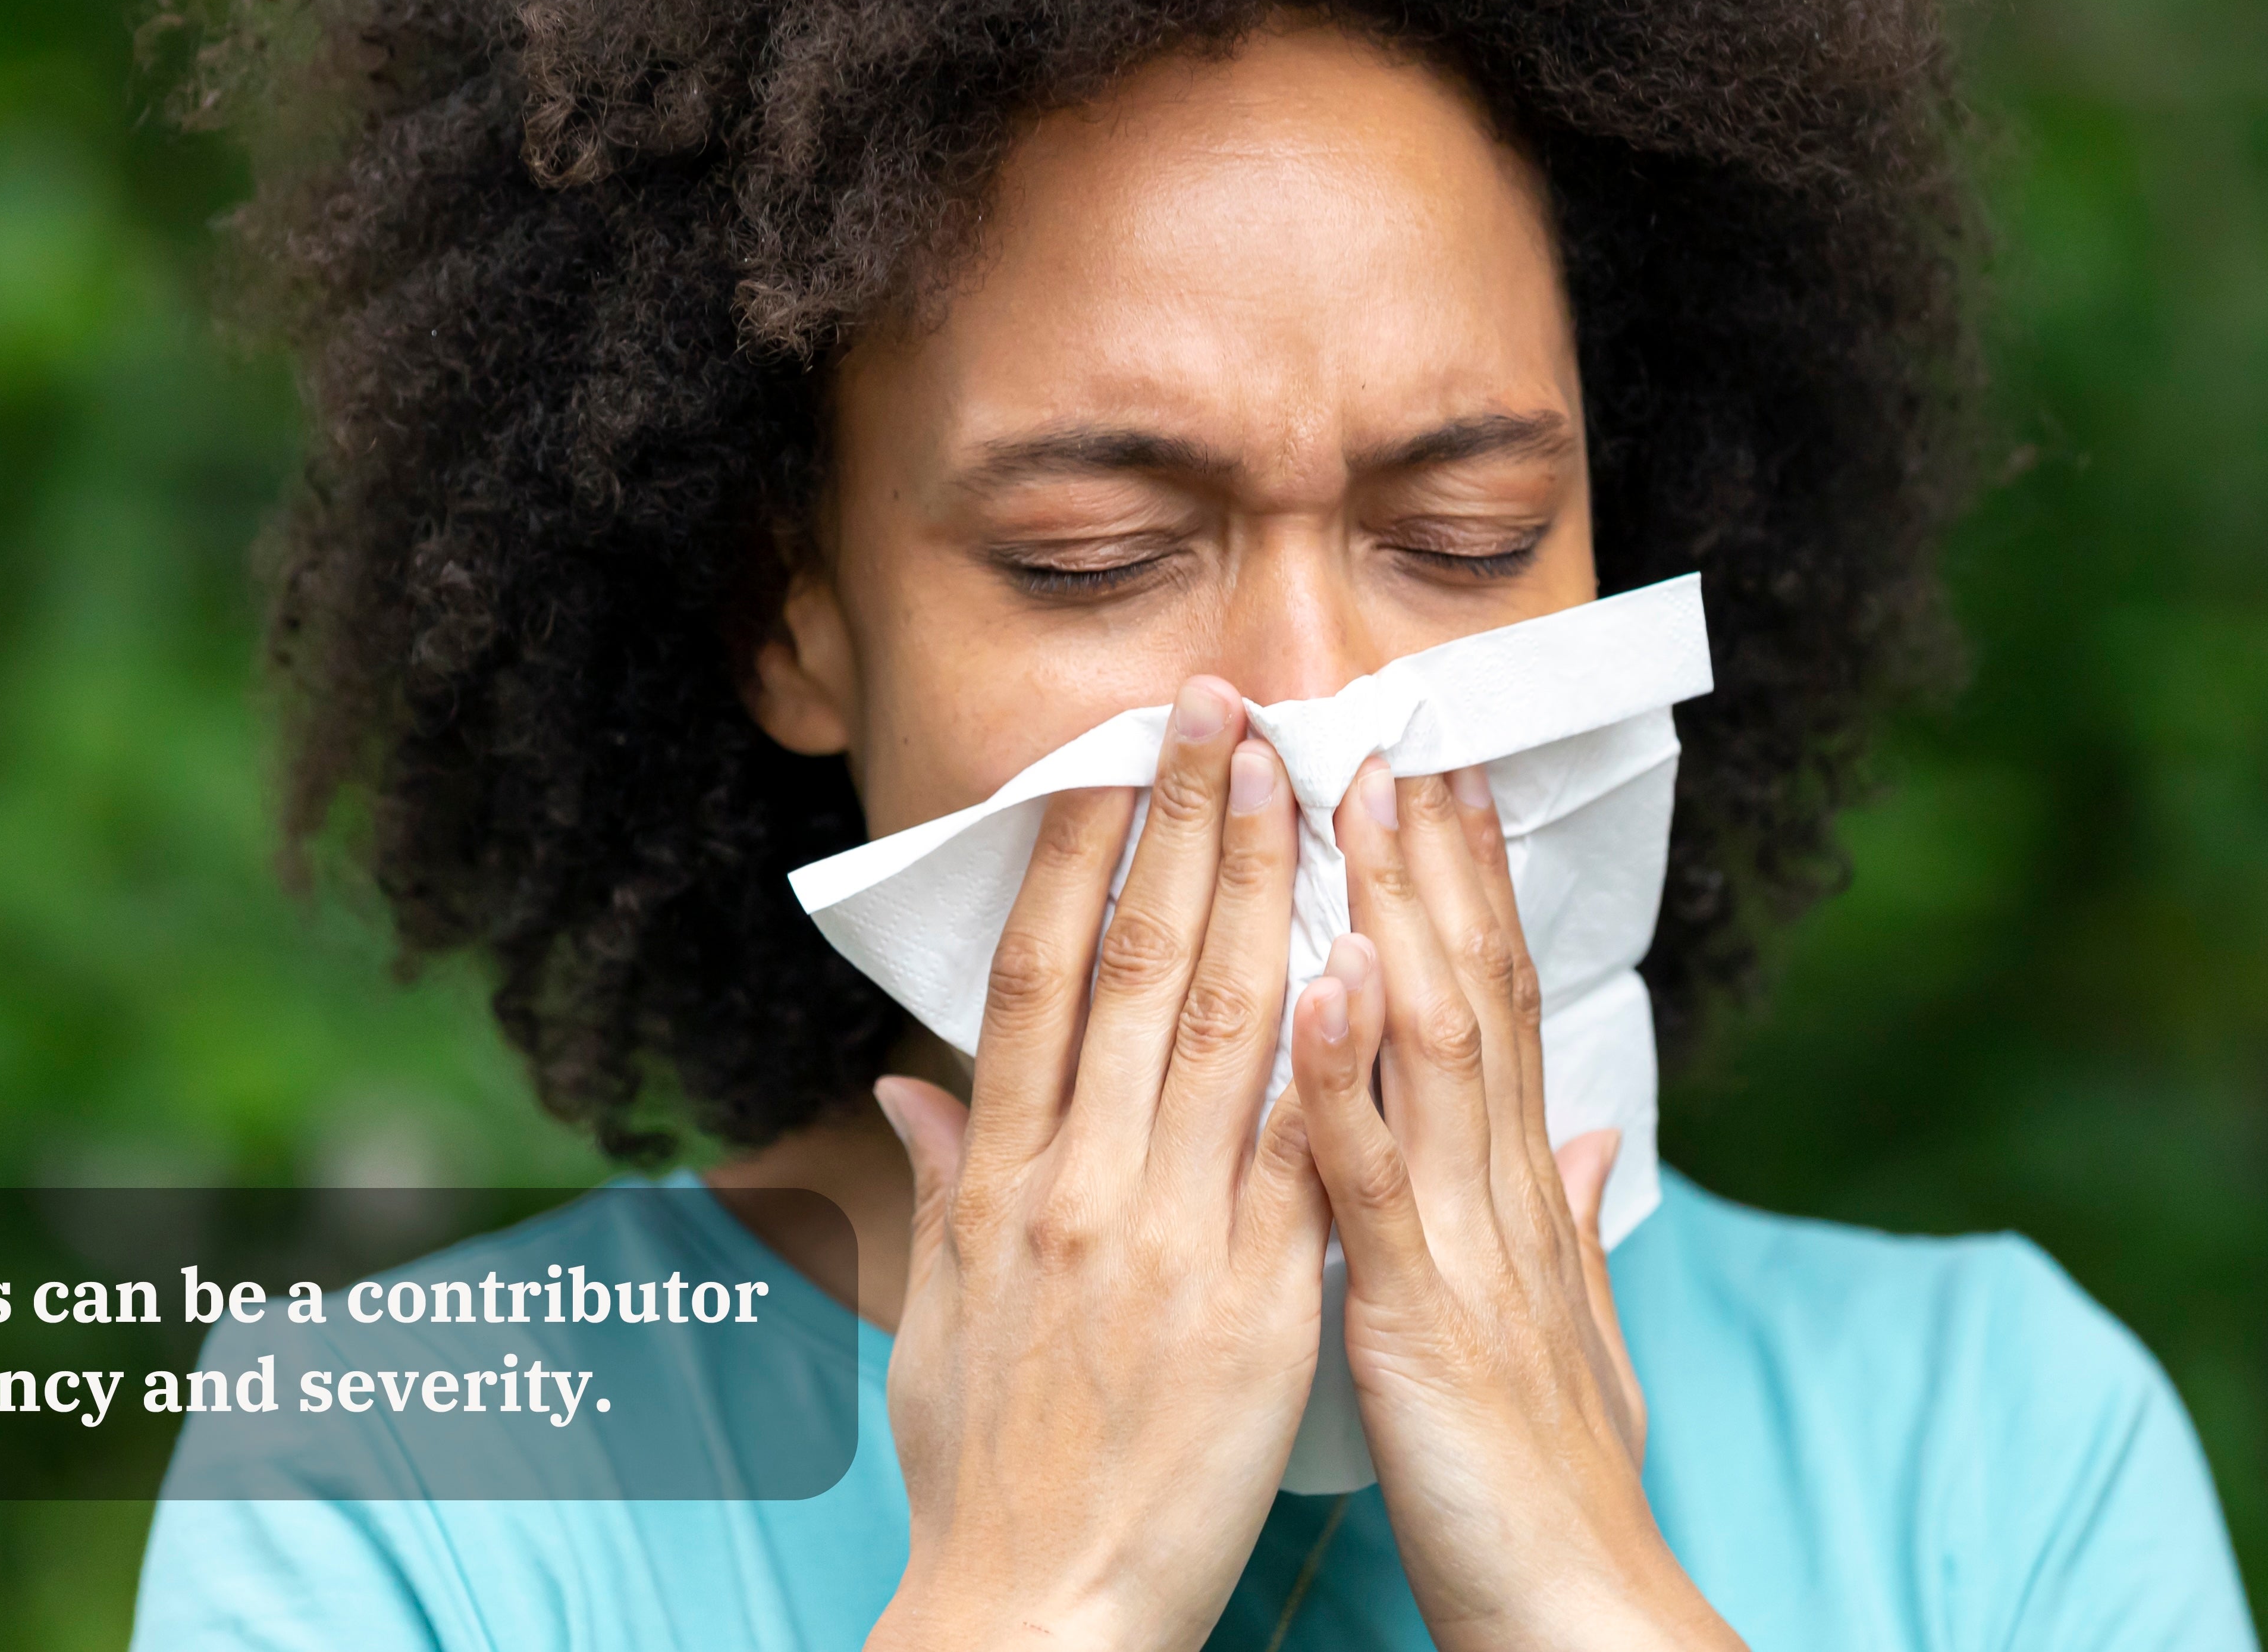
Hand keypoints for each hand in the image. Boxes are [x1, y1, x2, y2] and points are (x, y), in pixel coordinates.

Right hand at [864, 677, 1330, 1651]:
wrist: (1038, 1609)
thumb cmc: (986, 1473)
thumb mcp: (931, 1318)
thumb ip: (937, 1186)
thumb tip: (906, 1082)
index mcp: (1001, 1181)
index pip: (1033, 977)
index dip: (1073, 855)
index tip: (1111, 758)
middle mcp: (1077, 1185)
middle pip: (1129, 966)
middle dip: (1181, 825)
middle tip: (1223, 707)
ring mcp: (1166, 1236)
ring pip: (1217, 1024)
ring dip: (1260, 887)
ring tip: (1297, 777)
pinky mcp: (1255, 1298)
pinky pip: (1298, 1151)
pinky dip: (1328, 1050)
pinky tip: (1361, 954)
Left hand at [1291, 758, 1741, 1651]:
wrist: (1580, 1613)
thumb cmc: (1549, 1489)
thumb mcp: (1565, 1338)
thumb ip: (1565, 1226)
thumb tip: (1584, 1138)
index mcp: (1514, 1199)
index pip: (1488, 1009)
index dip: (1464, 892)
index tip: (1435, 780)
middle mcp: (1501, 1196)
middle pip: (1469, 993)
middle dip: (1434, 859)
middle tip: (1396, 728)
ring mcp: (1468, 1245)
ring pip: (1433, 1046)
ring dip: (1397, 913)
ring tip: (1360, 796)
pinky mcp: (1421, 1313)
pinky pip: (1376, 1176)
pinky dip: (1347, 1075)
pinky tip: (1322, 981)